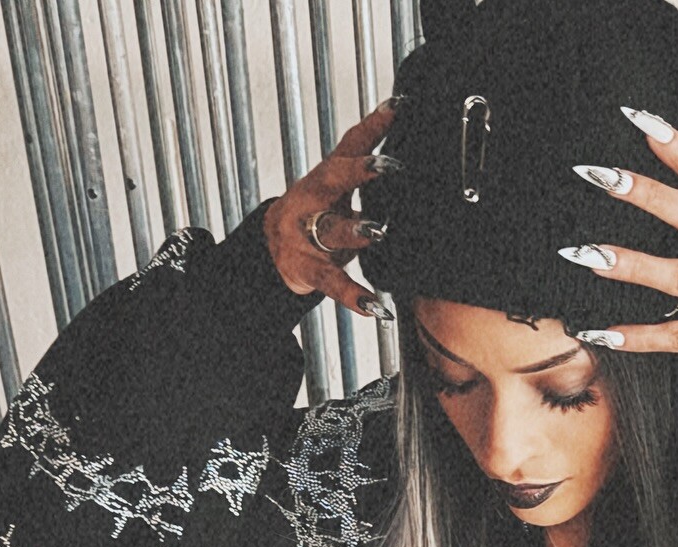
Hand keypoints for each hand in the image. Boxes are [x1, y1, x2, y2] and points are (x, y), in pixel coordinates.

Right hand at [263, 98, 401, 318]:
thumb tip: (404, 129)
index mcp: (326, 178)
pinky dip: (355, 297)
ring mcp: (308, 235)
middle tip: (390, 165)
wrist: (272, 253)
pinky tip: (375, 307)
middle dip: (361, 170)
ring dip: (355, 230)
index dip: (373, 125)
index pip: (350, 145)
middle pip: (335, 179)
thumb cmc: (316, 215)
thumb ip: (365, 164)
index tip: (399, 107)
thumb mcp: (338, 187)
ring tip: (377, 231)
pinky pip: (333, 283)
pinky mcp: (309, 270)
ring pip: (332, 230)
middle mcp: (314, 200)